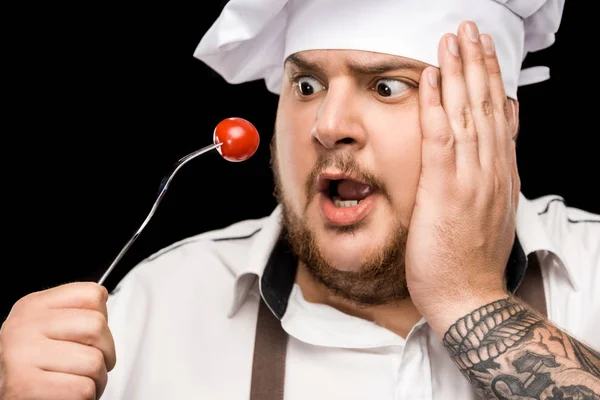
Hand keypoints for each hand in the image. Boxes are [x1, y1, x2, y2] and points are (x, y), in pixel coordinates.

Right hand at [0, 282, 116, 399]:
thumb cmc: (34, 368)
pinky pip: (83, 389)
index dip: (102, 319)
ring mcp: (22, 355)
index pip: (92, 294)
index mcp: (32, 306)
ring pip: (94, 361)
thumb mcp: (47, 330)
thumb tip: (103, 297)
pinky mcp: (25, 386)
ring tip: (77, 383)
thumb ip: (73, 312)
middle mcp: (23, 326)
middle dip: (106, 352)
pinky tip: (68, 396)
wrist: (9, 397)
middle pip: (97, 326)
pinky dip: (85, 398)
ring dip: (96, 380)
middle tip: (91, 366)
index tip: (90, 335)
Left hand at [405, 21, 519, 335]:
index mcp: (499, 174)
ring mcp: (470, 179)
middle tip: (469, 29)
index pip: (498, 115)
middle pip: (485, 106)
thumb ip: (496, 170)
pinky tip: (429, 80)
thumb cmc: (471, 257)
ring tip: (453, 40)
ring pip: (466, 115)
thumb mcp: (493, 209)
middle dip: (477, 63)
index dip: (490, 79)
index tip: (483, 50)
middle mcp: (490, 170)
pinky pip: (440, 140)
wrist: (469, 297)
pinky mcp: (446, 192)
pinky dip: (435, 107)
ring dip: (458, 73)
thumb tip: (501, 135)